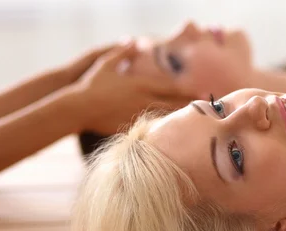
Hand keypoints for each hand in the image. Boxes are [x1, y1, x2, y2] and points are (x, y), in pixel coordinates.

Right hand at [68, 42, 190, 134]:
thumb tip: (134, 41)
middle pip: (172, 103)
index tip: (201, 92)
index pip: (170, 87)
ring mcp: (138, 115)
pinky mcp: (131, 127)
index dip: (187, 90)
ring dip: (180, 119)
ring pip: (165, 117)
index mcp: (140, 84)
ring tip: (196, 123)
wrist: (78, 107)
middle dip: (190, 106)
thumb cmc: (92, 84)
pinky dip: (164, 131)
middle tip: (207, 109)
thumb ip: (123, 52)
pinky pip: (152, 129)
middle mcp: (142, 99)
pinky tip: (174, 135)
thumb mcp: (107, 64)